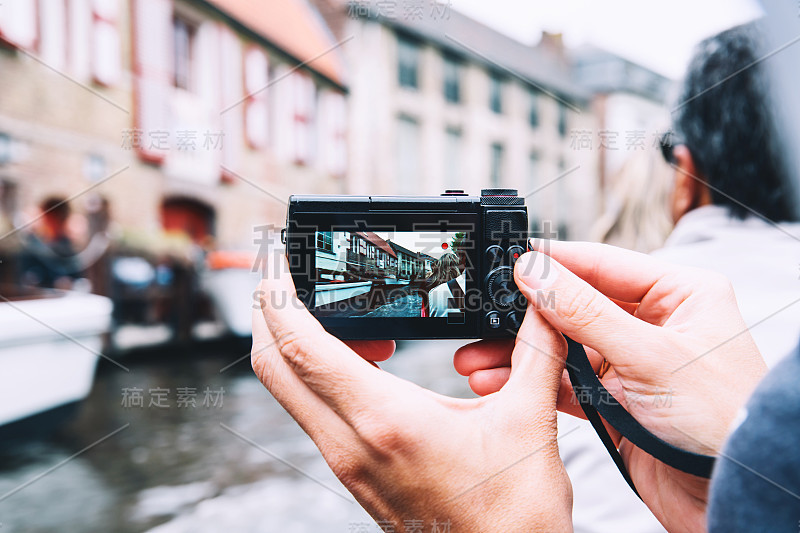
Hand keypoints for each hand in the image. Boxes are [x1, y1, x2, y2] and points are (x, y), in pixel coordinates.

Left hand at [252, 252, 573, 531]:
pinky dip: (321, 373)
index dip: (278, 295)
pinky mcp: (355, 472)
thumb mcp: (528, 422)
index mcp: (384, 421)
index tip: (277, 258)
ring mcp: (346, 462)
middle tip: (286, 273)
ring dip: (296, 343)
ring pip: (290, 390)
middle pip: (273, 366)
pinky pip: (316, 410)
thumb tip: (541, 302)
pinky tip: (370, 358)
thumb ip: (534, 351)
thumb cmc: (511, 520)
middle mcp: (350, 443)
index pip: (300, 347)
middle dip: (267, 312)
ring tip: (340, 314)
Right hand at [454, 240, 767, 532]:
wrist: (729, 496)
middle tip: (483, 317)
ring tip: (478, 359)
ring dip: (523, 354)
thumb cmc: (719, 421)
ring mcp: (633, 362)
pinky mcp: (617, 399)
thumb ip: (584, 312)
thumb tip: (536, 272)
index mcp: (679, 295)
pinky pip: (566, 381)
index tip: (511, 262)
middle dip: (527, 317)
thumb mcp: (648, 356)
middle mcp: (655, 324)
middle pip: (576, 306)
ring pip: (564, 346)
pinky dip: (534, 382)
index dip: (554, 264)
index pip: (603, 264)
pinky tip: (501, 383)